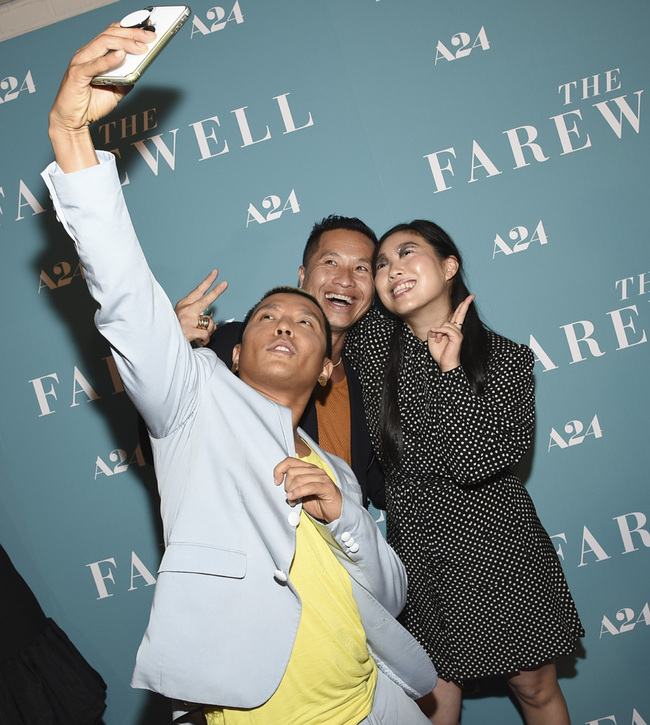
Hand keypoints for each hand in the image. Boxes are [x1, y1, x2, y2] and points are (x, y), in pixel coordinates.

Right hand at [48, 24, 155, 171]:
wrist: (72, 121)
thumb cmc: (89, 105)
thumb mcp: (115, 92)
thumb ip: (125, 81)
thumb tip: (138, 72)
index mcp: (94, 54)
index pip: (112, 33)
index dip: (130, 30)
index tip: (149, 33)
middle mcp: (86, 54)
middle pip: (110, 35)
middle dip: (132, 33)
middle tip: (150, 37)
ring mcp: (80, 62)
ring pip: (103, 43)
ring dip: (125, 43)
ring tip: (141, 47)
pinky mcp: (77, 74)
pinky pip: (94, 64)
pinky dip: (109, 59)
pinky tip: (121, 55)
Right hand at [175, 269, 226, 345]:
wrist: (163, 340)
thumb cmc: (175, 328)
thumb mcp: (183, 317)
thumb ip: (198, 316)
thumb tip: (212, 322)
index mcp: (184, 304)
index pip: (198, 290)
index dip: (208, 281)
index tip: (215, 272)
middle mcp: (186, 310)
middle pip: (205, 300)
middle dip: (216, 291)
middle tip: (225, 284)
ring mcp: (187, 320)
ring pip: (209, 322)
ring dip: (208, 330)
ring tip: (199, 333)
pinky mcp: (189, 331)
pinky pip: (206, 334)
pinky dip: (206, 339)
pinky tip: (200, 340)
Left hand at [274, 457, 342, 522]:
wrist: (335, 511)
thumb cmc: (318, 501)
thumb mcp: (301, 492)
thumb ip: (293, 485)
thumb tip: (279, 483)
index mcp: (308, 468)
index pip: (289, 461)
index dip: (279, 469)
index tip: (276, 481)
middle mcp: (315, 470)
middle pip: (292, 471)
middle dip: (286, 485)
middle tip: (289, 496)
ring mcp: (322, 478)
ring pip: (299, 479)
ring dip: (291, 492)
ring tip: (292, 501)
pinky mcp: (326, 487)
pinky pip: (309, 487)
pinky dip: (298, 493)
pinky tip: (293, 499)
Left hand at [427, 294, 474, 371]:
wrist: (446, 364)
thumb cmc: (440, 354)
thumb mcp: (433, 340)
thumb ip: (434, 331)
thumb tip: (434, 328)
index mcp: (452, 330)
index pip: (457, 316)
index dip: (462, 307)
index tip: (467, 299)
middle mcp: (457, 330)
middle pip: (460, 314)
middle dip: (465, 304)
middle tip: (472, 296)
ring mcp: (458, 333)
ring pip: (446, 323)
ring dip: (438, 332)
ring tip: (437, 340)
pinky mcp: (457, 337)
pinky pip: (446, 329)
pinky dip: (439, 332)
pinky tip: (436, 337)